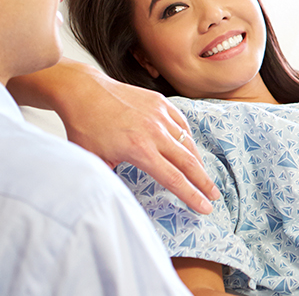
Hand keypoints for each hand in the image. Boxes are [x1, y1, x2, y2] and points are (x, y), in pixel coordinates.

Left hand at [41, 61, 219, 213]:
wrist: (84, 91)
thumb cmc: (85, 127)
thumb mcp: (95, 160)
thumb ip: (112, 179)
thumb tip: (119, 196)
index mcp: (139, 150)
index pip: (173, 179)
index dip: (192, 196)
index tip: (205, 207)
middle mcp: (154, 132)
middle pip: (189, 162)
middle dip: (204, 182)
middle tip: (214, 195)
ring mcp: (160, 115)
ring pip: (188, 143)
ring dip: (197, 161)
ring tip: (202, 174)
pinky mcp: (160, 102)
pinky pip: (182, 124)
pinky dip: (187, 138)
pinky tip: (187, 147)